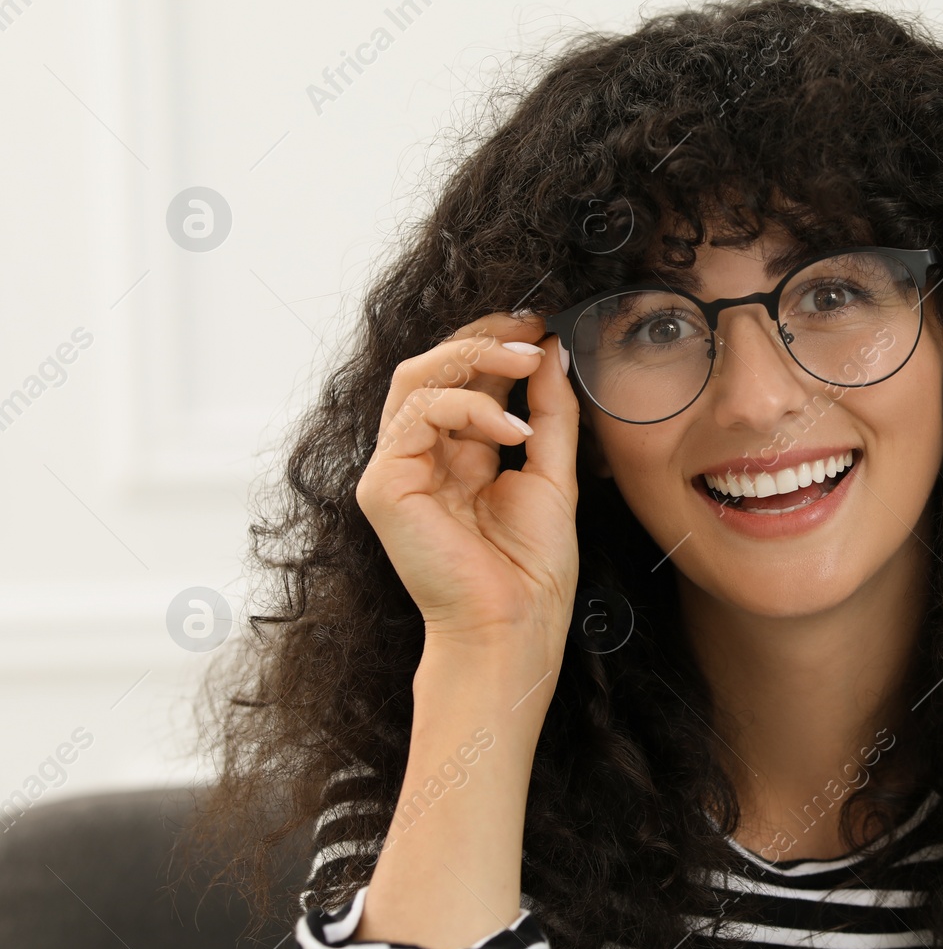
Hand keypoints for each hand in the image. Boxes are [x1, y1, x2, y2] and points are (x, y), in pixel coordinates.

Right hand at [355, 313, 579, 651]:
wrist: (514, 624)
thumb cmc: (531, 567)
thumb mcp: (553, 472)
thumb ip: (549, 412)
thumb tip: (552, 353)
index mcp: (458, 455)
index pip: (464, 379)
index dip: (497, 344)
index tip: (540, 325)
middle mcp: (421, 457)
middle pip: (433, 368)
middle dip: (483, 338)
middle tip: (530, 326)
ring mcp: (397, 469)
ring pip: (416, 378)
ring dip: (475, 358)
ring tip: (526, 362)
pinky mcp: (384, 485)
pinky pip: (418, 415)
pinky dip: (469, 408)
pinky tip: (512, 430)